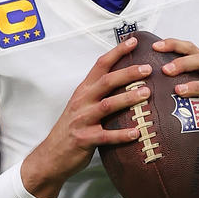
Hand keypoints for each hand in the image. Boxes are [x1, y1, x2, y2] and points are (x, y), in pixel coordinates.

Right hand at [21, 37, 151, 197]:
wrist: (51, 156)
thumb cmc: (72, 129)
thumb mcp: (82, 106)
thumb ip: (99, 94)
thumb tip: (127, 83)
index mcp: (83, 91)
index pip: (100, 65)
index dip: (117, 52)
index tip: (134, 41)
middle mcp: (82, 102)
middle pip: (106, 81)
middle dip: (128, 73)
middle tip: (148, 69)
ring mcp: (82, 120)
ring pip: (107, 105)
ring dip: (128, 99)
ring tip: (146, 94)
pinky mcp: (84, 139)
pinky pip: (105, 136)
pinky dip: (121, 134)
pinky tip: (137, 132)